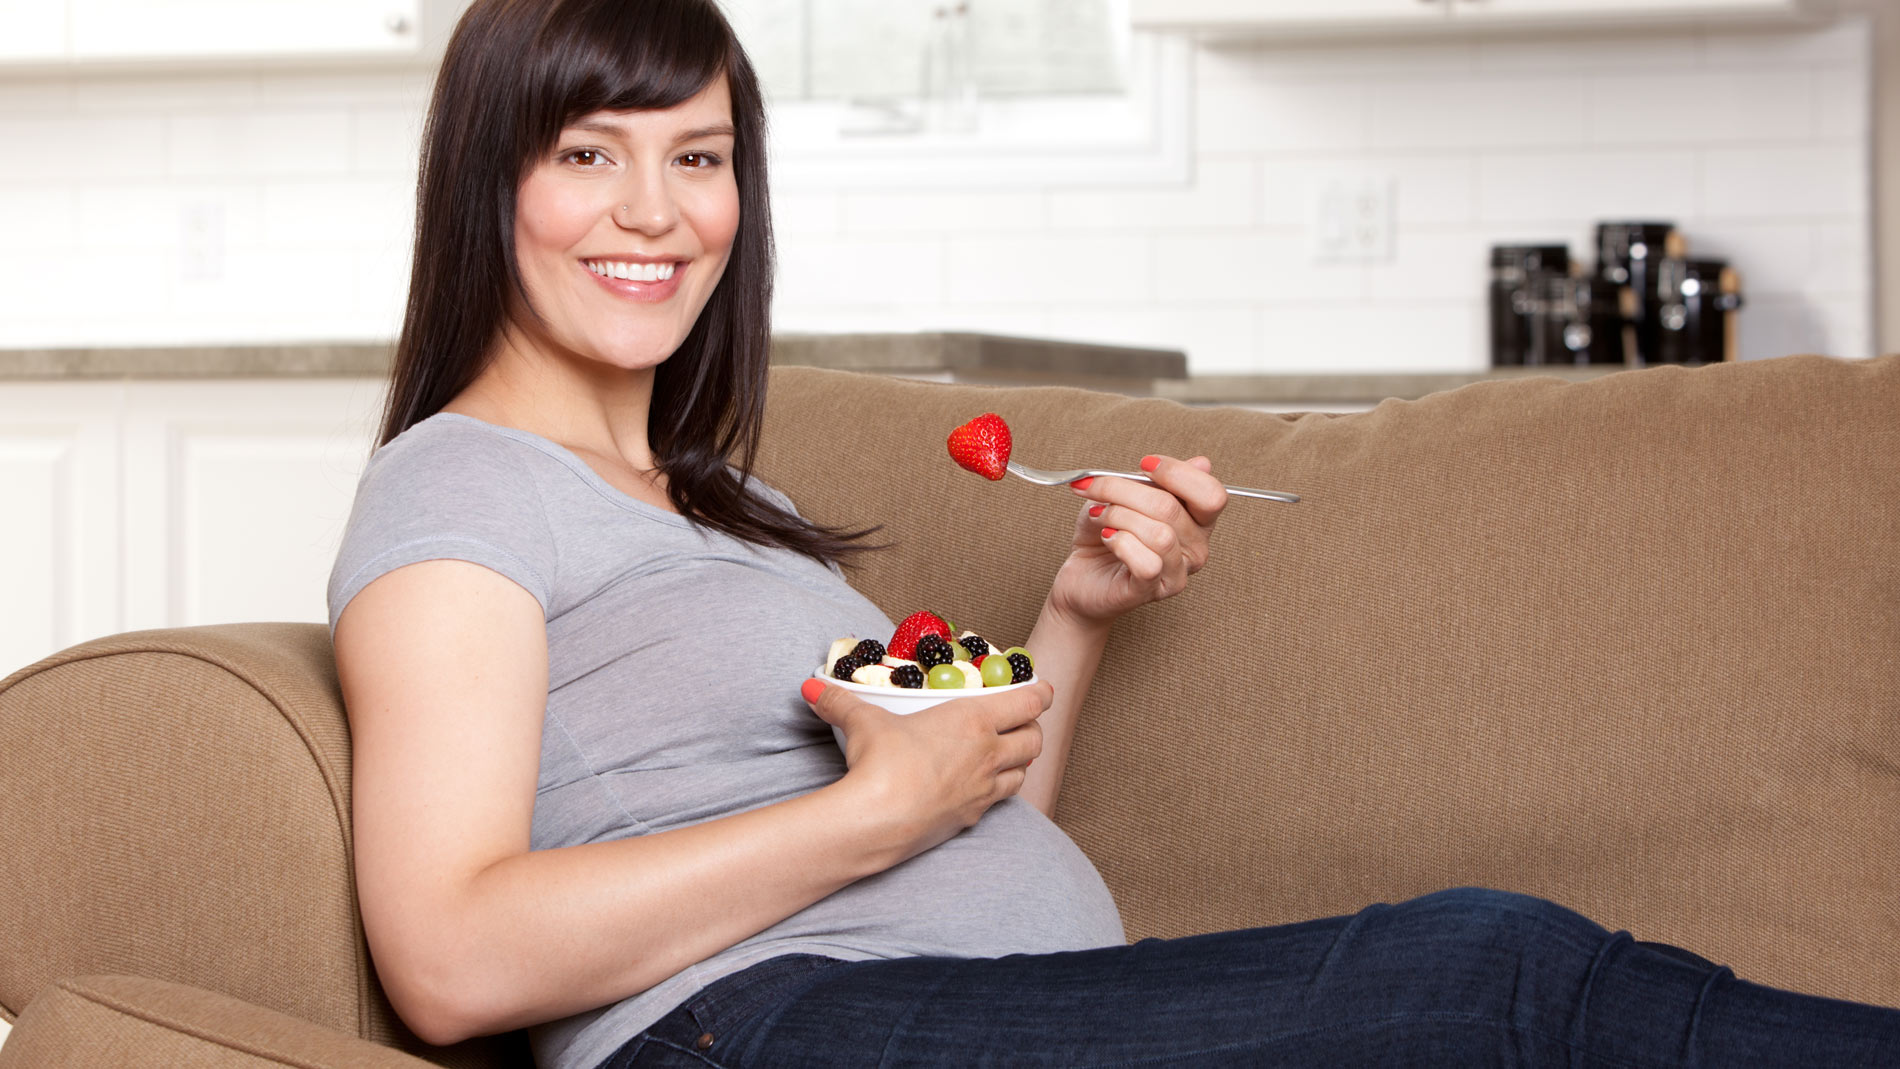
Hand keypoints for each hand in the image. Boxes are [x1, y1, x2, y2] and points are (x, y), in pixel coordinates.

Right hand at [802, 677, 1049, 854]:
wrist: (878, 820)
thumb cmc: (880, 764)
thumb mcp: (861, 723)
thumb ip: (840, 702)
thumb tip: (812, 686)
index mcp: (972, 720)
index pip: (1027, 702)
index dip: (1041, 693)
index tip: (1042, 687)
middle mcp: (987, 753)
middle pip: (1034, 739)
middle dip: (1032, 728)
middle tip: (1021, 721)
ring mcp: (984, 789)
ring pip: (1023, 772)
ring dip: (1019, 761)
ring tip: (1005, 753)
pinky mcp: (972, 818)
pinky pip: (1000, 801)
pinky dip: (999, 791)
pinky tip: (981, 788)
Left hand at [1046, 454, 1227, 627]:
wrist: (1081, 575)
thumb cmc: (1105, 534)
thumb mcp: (1127, 496)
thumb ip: (1159, 480)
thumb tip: (1202, 463)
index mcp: (1198, 522)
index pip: (1211, 494)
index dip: (1177, 473)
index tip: (1144, 463)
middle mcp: (1196, 549)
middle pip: (1171, 508)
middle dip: (1124, 490)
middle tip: (1095, 488)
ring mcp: (1177, 573)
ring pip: (1159, 534)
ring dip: (1118, 516)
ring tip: (1099, 516)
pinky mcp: (1152, 591)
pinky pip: (1147, 563)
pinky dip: (1120, 543)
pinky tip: (1107, 538)